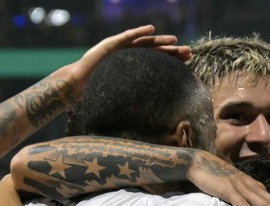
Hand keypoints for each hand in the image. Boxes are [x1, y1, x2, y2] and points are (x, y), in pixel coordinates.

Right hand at [63, 25, 191, 102]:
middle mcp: (133, 55)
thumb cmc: (102, 90)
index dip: (174, 60)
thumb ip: (140, 96)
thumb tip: (159, 112)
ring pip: (146, 43)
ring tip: (175, 39)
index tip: (189, 61)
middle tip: (189, 51)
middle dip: (173, 50)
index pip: (159, 62)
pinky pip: (128, 37)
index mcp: (138, 66)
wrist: (80, 83)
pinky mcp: (111, 44)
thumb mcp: (125, 94)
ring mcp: (123, 48)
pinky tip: (151, 30)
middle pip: (157, 51)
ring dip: (161, 40)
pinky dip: (140, 32)